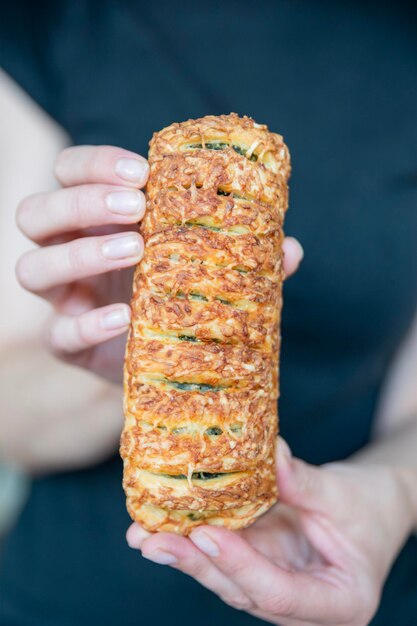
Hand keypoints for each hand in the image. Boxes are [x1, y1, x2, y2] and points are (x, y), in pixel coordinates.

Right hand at [15, 145, 303, 382]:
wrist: (173, 361)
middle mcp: (69, 253)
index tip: (144, 172)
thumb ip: (241, 254)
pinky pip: (58, 332)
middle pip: (36, 213)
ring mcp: (64, 300)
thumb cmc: (185, 296)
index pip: (69, 172)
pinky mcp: (69, 344)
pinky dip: (86, 323)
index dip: (95, 165)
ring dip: (79, 253)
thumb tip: (290, 250)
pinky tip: (124, 318)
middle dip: (81, 202)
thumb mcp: (208, 264)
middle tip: (138, 208)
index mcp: (97, 220)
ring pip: (31, 267)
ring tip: (136, 251)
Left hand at [127, 440, 413, 625]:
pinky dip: (196, 538)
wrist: (377, 505)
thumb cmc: (371, 506)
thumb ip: (304, 482)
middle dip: (194, 564)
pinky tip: (163, 523)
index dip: (239, 564)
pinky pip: (227, 552)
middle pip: (241, 589)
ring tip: (142, 534)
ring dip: (184, 553)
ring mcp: (279, 584)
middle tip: (149, 542)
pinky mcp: (263, 561)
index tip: (204, 533)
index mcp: (338, 602)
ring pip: (226, 575)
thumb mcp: (344, 495)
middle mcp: (302, 604)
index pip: (280, 593)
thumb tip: (270, 452)